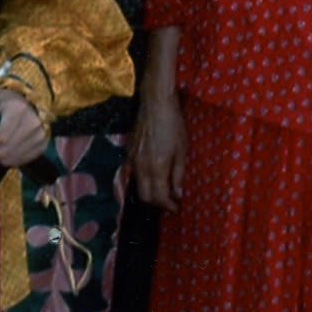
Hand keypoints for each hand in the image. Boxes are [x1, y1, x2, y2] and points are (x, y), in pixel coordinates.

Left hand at [0, 89, 46, 167]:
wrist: (25, 101)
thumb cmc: (2, 103)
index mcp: (18, 108)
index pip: (0, 138)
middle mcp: (33, 123)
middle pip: (4, 151)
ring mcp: (40, 135)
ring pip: (11, 159)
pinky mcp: (42, 145)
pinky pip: (20, 161)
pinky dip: (10, 157)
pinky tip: (8, 146)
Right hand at [130, 93, 186, 211]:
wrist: (155, 104)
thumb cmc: (173, 125)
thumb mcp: (182, 151)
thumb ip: (178, 174)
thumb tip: (178, 194)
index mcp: (156, 168)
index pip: (158, 197)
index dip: (168, 206)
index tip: (177, 208)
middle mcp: (140, 167)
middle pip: (144, 196)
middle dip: (157, 203)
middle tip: (170, 202)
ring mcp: (132, 158)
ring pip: (138, 185)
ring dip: (150, 192)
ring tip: (164, 189)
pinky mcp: (129, 151)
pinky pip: (135, 172)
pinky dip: (145, 180)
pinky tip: (156, 174)